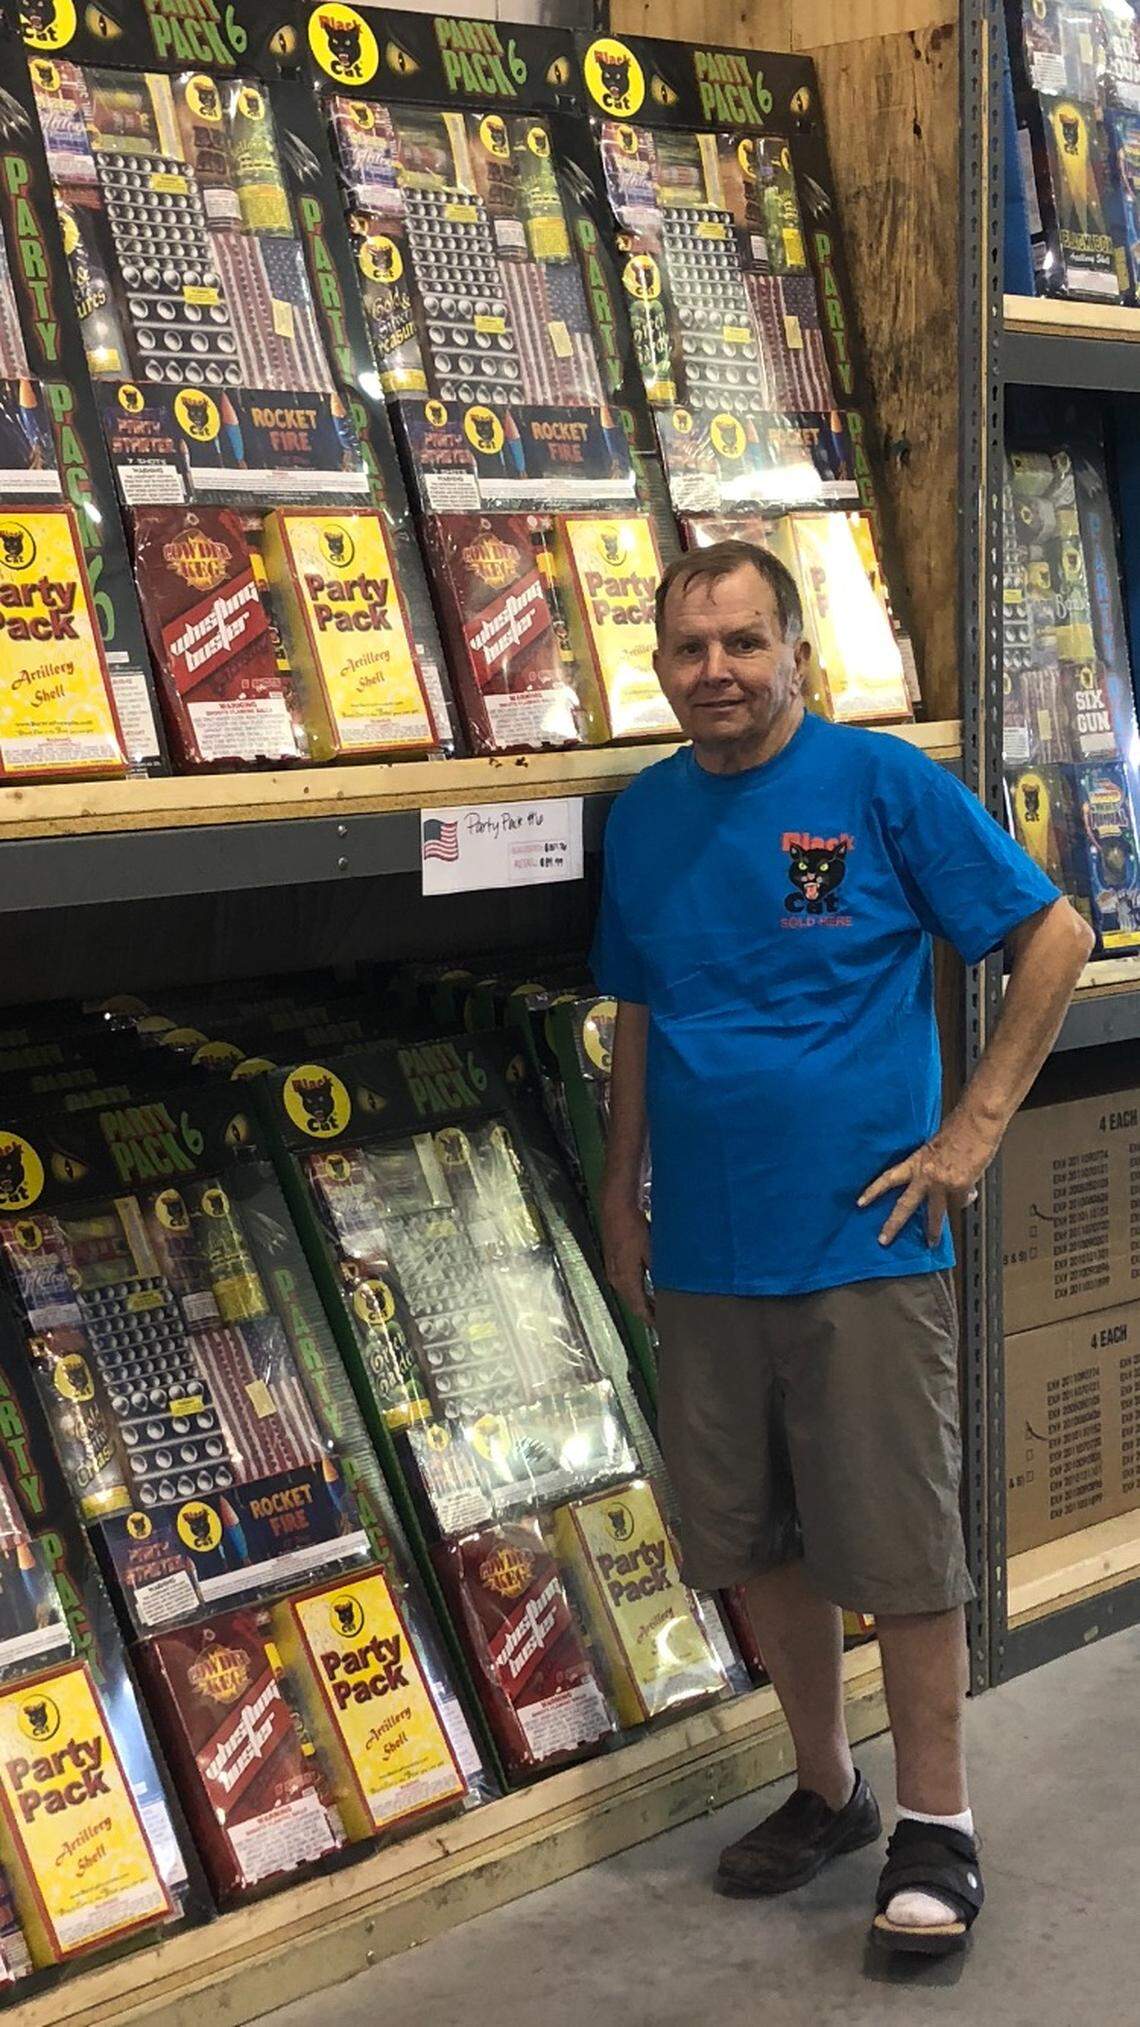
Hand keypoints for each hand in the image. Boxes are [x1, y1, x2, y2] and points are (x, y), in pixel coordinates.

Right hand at [601, 1193, 653, 1322]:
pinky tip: (646, 1287)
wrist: (614, 1207)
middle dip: (647, 1312)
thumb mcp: (652, 1250)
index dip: (651, 1319)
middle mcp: (616, 1279)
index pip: (639, 1308)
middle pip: (632, 1304)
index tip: (664, 1326)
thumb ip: (659, 1272)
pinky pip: (624, 1284)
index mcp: (625, 1279)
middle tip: (664, 1318)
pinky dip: (635, 1290)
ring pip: (628, 1294)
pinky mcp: (612, 1262)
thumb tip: (671, 1288)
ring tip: (657, 1306)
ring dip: (641, 1301)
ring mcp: (612, 1271)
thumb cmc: (633, 1227)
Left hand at [858, 1112, 998, 1246]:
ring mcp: (943, 1183)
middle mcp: (926, 1175)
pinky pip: (961, 1202)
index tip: (860, 1203)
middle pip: (905, 1205)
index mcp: (916, 1161)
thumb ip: (933, 1166)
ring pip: (936, 1214)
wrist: (977, 1122)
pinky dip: (966, 1199)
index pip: (889, 1178)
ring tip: (932, 1243)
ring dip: (934, 1231)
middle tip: (883, 1240)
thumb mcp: (936, 1145)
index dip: (874, 1191)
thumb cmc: (959, 1127)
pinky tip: (971, 1192)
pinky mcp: (961, 1187)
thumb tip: (938, 1184)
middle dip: (893, 1224)